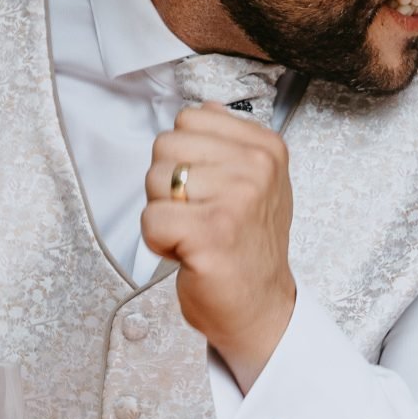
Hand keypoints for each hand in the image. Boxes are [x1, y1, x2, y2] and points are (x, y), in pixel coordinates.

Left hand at [141, 103, 297, 385]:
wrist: (260, 308)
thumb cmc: (248, 248)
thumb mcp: (255, 183)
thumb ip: (228, 143)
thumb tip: (202, 110)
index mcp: (266, 147)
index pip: (189, 119)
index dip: (185, 158)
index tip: (209, 190)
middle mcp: (256, 167)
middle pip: (165, 146)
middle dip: (168, 185)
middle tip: (199, 216)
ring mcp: (236, 198)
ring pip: (154, 180)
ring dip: (164, 213)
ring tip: (195, 234)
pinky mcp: (211, 232)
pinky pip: (150, 219)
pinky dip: (159, 242)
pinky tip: (187, 253)